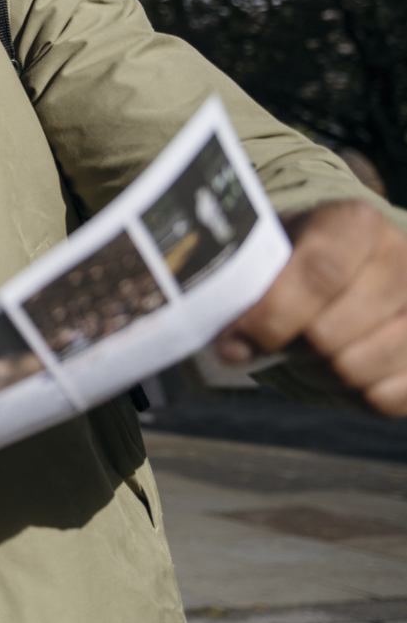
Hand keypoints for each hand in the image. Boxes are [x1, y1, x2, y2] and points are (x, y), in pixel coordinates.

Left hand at [218, 199, 406, 414]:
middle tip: (286, 335)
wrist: (348, 280)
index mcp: (356, 224)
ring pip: (356, 368)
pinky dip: (356, 395)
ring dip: (323, 371)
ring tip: (319, 349)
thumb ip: (248, 292)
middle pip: (329, 331)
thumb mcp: (270, 259)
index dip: (275, 313)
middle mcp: (402, 258)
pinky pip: (386, 398)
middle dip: (294, 344)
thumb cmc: (297, 266)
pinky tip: (352, 366)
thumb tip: (233, 348)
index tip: (239, 335)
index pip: (320, 273)